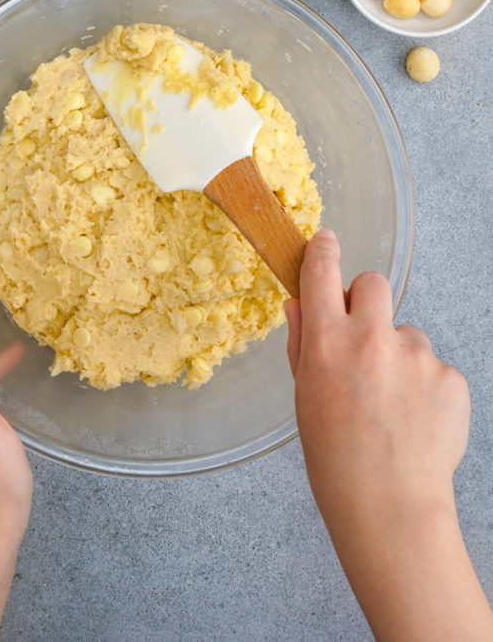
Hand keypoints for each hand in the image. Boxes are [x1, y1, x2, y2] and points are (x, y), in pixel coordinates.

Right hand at [284, 230, 492, 640]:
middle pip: (373, 283)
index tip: (326, 240)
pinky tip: (414, 419)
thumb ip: (303, 345)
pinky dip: (425, 385)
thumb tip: (299, 304)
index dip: (323, 251)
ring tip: (392, 405)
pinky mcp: (450, 376)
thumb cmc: (337, 461)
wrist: (390, 508)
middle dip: (367, 300)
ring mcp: (416, 355)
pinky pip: (433, 365)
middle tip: (364, 336)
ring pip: (406, 332)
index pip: (322, 273)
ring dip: (399, 355)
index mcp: (327, 344)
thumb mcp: (304, 399)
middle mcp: (372, 339)